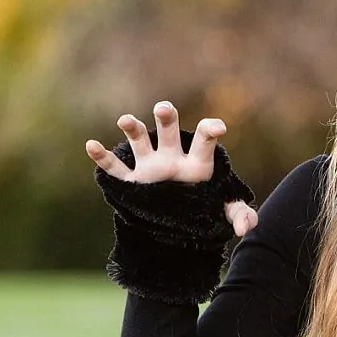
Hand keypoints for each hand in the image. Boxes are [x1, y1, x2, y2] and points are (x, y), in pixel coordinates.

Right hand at [85, 100, 258, 235]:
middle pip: (169, 131)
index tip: (218, 127)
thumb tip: (246, 227)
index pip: (205, 140)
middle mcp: (172, 157)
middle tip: (163, 109)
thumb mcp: (224, 214)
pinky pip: (114, 168)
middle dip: (166, 118)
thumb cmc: (204, 211)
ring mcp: (150, 167)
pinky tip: (91, 145)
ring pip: (139, 141)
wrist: (178, 225)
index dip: (210, 130)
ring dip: (132, 129)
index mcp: (197, 163)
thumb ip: (239, 216)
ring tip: (125, 120)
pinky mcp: (133, 182)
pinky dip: (101, 157)